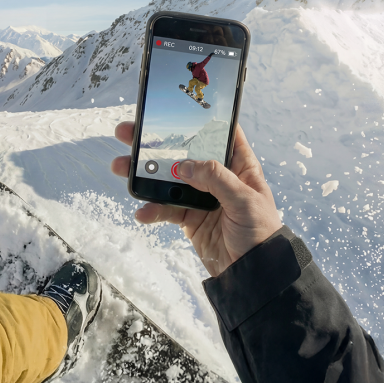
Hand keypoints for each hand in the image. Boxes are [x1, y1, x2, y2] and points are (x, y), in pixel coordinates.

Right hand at [111, 122, 281, 277]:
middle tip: (129, 133)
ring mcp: (201, 197)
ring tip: (121, 166)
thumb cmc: (262, 233)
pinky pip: (166, 208)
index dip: (201, 119)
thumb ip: (215, 178)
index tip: (177, 108)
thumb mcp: (245, 199)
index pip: (221, 134)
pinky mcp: (189, 217)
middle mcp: (218, 177)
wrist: (255, 275)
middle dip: (157, 142)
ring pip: (168, 178)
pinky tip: (142, 211)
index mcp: (238, 166)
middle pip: (184, 152)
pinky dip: (152, 209)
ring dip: (145, 173)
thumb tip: (183, 165)